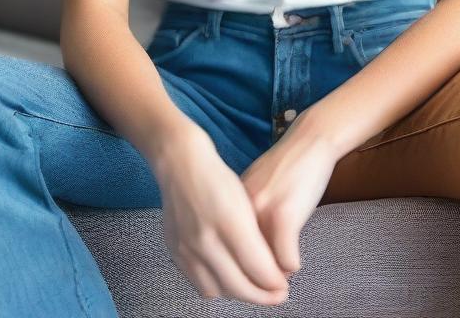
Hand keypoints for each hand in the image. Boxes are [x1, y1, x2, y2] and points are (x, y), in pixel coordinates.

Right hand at [152, 126, 291, 306]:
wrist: (180, 163)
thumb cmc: (217, 178)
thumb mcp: (246, 201)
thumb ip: (259, 238)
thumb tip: (272, 271)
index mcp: (229, 222)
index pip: (258, 269)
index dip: (274, 284)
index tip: (284, 287)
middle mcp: (205, 240)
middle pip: (238, 286)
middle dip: (261, 296)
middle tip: (276, 294)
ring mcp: (187, 248)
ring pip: (218, 291)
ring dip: (238, 293)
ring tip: (252, 285)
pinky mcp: (175, 251)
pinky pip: (198, 283)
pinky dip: (216, 285)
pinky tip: (228, 276)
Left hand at [239, 112, 338, 275]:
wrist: (309, 142)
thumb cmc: (287, 170)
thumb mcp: (256, 195)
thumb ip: (246, 221)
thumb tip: (245, 260)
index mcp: (227, 206)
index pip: (227, 253)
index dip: (242, 268)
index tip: (253, 273)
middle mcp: (236, 211)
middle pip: (242, 264)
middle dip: (259, 279)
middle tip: (275, 281)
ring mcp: (259, 214)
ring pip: (265, 269)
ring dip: (277, 274)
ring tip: (285, 266)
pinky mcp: (283, 217)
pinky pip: (287, 262)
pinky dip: (293, 264)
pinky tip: (296, 258)